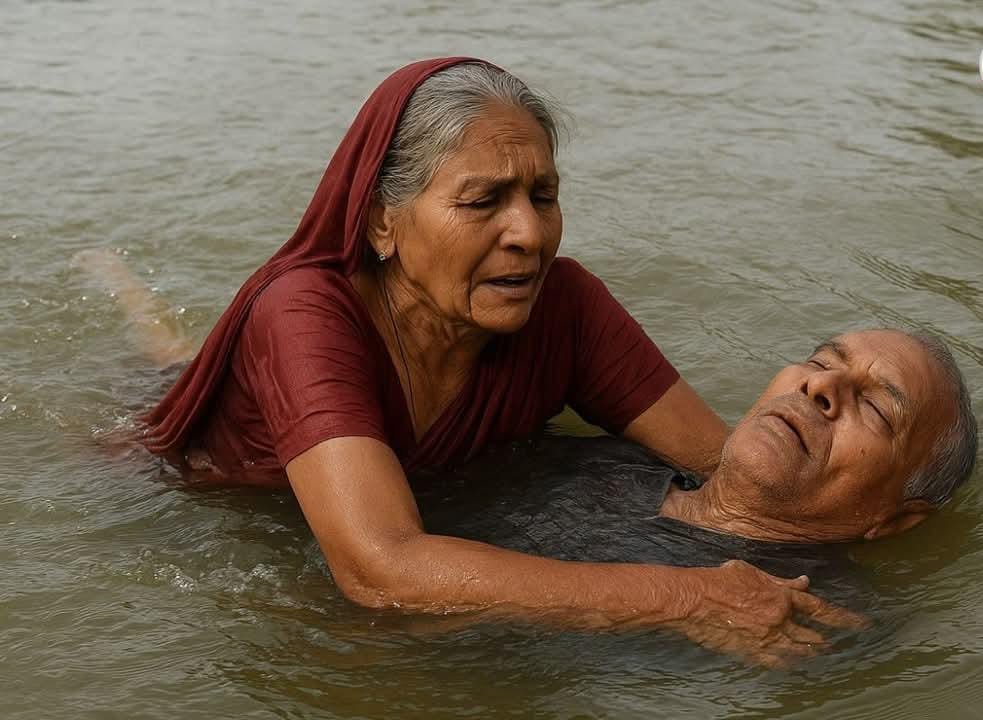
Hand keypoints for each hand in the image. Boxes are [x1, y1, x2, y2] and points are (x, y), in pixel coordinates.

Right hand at [668, 559, 865, 667]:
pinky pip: (775, 662)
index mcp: (780, 597)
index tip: (859, 624)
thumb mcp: (750, 571)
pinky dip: (788, 664)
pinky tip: (794, 666)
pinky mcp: (750, 651)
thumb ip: (779, 580)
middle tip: (840, 645)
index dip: (842, 617)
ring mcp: (765, 638)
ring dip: (811, 653)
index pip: (819, 609)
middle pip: (811, 634)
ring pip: (797, 650)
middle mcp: (778, 620)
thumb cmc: (718, 580)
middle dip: (826, 640)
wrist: (694, 600)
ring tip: (822, 655)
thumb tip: (803, 582)